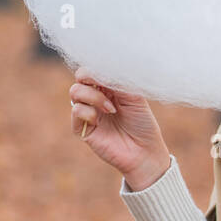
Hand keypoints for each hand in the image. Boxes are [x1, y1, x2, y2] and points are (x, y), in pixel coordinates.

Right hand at [69, 68, 169, 188]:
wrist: (145, 152)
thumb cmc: (143, 124)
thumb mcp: (134, 97)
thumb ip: (118, 81)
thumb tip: (102, 67)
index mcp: (109, 88)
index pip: (93, 71)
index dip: (95, 68)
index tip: (106, 73)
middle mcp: (96, 99)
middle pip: (80, 78)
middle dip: (90, 78)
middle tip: (107, 89)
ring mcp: (89, 113)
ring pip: (75, 92)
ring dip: (93, 96)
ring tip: (110, 108)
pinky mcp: (83, 129)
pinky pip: (76, 111)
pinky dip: (87, 111)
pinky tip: (99, 118)